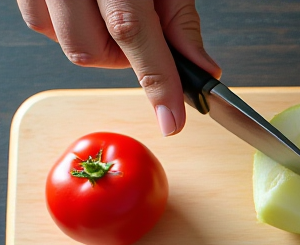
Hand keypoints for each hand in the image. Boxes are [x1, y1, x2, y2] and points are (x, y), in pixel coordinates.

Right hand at [15, 0, 219, 135]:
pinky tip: (85, 4)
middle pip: (89, 49)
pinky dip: (68, 24)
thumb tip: (202, 70)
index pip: (132, 32)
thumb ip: (180, 18)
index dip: (157, 83)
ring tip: (111, 9)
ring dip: (95, 41)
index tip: (173, 122)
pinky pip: (42, 22)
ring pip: (64, 42)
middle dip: (122, 56)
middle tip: (142, 33)